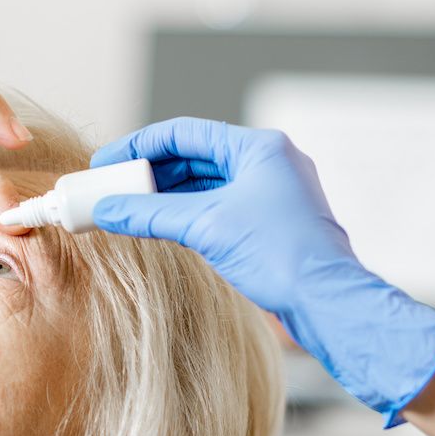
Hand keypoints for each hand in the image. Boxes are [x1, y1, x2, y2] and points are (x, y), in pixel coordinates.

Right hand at [90, 118, 434, 423]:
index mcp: (259, 148)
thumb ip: (150, 213)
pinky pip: (217, 208)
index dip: (139, 146)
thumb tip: (107, 209)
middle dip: (149, 173)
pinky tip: (160, 226)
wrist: (328, 302)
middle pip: (193, 157)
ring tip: (127, 209)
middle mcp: (267, 163)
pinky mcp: (270, 224)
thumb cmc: (281, 256)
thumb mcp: (206, 227)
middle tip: (112, 188)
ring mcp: (271, 194)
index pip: (185, 133)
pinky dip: (186, 215)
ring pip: (204, 185)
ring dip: (165, 196)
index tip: (106, 161)